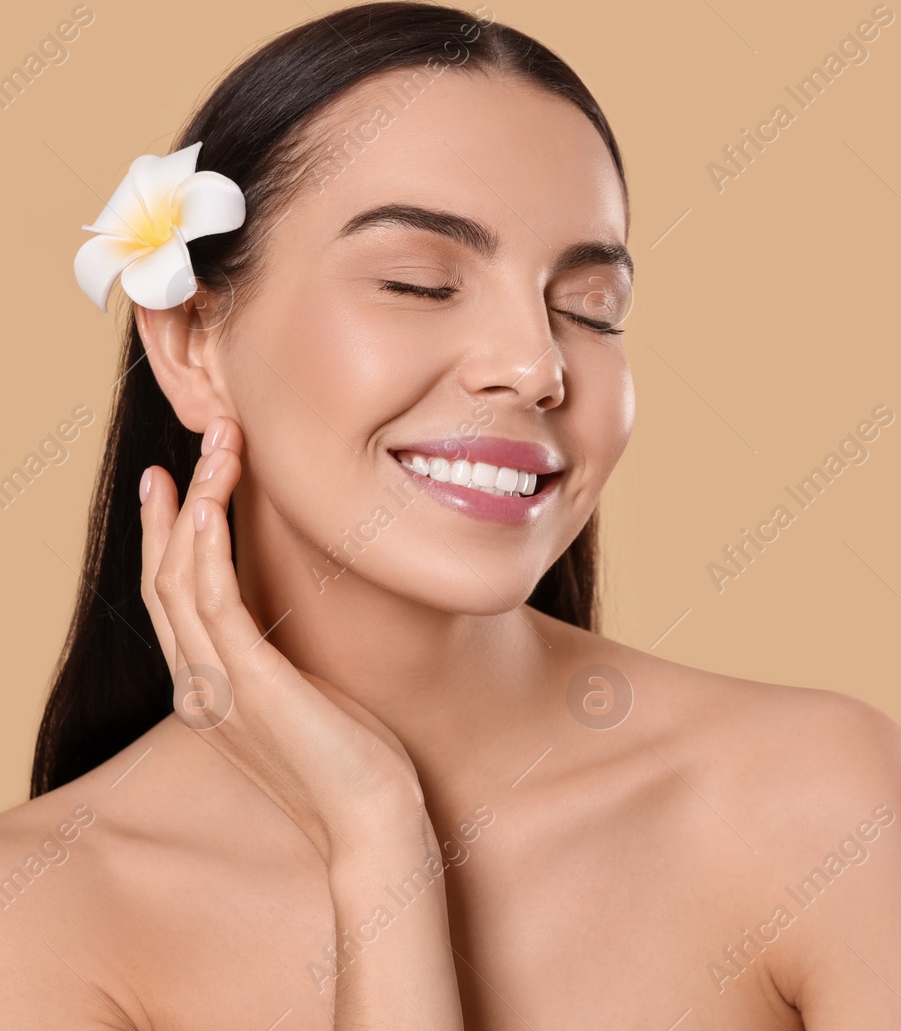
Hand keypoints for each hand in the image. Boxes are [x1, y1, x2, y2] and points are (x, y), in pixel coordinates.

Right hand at [140, 415, 432, 863]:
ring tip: (218, 447)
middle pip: (165, 576)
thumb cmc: (356, 766)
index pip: (172, 597)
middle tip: (203, 437)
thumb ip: (288, 662)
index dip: (171, 533)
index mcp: (210, 690)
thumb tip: (304, 620)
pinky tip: (214, 508)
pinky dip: (207, 552)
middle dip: (181, 502)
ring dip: (199, 504)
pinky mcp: (250, 687)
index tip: (179, 478)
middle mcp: (199, 687)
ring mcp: (217, 688)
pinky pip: (215, 607)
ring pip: (182, 579)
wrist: (373, 825)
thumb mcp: (312, 699)